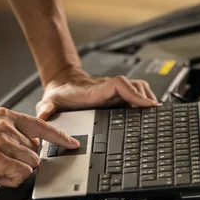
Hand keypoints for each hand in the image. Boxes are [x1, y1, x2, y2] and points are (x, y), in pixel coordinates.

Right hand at [0, 107, 78, 186]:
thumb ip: (11, 133)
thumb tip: (32, 144)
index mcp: (5, 117)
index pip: (41, 126)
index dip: (59, 137)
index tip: (72, 143)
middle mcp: (6, 127)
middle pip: (35, 151)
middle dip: (22, 162)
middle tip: (1, 163)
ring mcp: (3, 142)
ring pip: (31, 164)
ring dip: (17, 172)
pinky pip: (22, 174)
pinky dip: (12, 180)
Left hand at [36, 68, 157, 119]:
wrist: (62, 84)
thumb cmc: (59, 95)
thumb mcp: (49, 102)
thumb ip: (45, 108)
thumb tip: (43, 113)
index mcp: (96, 91)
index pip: (120, 85)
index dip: (135, 93)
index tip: (146, 104)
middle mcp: (109, 90)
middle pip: (136, 86)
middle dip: (147, 98)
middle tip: (156, 115)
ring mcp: (115, 92)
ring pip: (139, 88)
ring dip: (148, 99)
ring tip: (155, 115)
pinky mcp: (119, 96)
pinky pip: (137, 94)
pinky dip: (145, 101)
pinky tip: (148, 114)